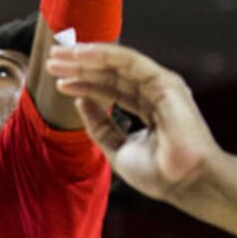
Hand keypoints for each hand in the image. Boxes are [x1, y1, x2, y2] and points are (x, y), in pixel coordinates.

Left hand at [46, 43, 216, 203]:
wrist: (184, 182)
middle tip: (51, 61)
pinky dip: (104, 55)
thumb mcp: (117, 149)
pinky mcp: (164, 81)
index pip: (111, 90)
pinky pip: (129, 61)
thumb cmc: (160, 174)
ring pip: (117, 64)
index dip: (83, 84)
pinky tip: (80, 55)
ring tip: (59, 57)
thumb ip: (100, 126)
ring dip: (86, 57)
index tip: (58, 82)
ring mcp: (160, 85)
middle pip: (111, 74)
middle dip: (79, 66)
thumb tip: (81, 102)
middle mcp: (154, 93)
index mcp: (147, 108)